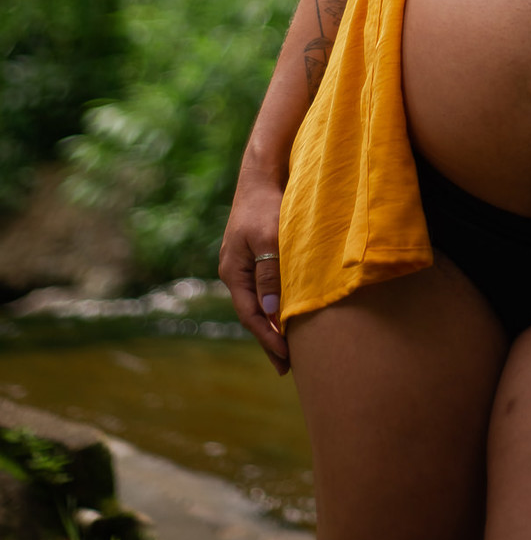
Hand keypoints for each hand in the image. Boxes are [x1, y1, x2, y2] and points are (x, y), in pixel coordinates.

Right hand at [218, 173, 288, 375]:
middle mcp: (235, 271)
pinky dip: (275, 304)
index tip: (285, 357)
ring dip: (272, 323)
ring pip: (258, 301)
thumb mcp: (270, 238)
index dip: (267, 336)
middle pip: (252, 313)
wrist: (262, 174)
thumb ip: (270, 273)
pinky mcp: (256, 254)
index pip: (250, 314)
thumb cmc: (267, 204)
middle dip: (268, 338)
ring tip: (288, 348)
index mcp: (233, 271)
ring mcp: (244, 263)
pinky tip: (286, 314)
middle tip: (285, 366)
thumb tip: (271, 310)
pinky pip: (264, 287)